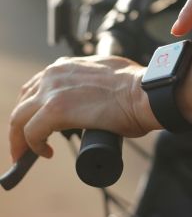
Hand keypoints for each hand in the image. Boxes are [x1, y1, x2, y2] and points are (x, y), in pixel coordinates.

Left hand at [9, 56, 159, 161]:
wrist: (144, 92)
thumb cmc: (133, 85)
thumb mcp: (106, 72)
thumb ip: (92, 79)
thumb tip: (94, 93)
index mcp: (66, 66)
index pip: (37, 86)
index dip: (33, 106)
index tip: (36, 120)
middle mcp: (55, 74)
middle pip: (24, 100)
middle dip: (22, 122)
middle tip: (28, 139)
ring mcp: (53, 91)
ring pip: (20, 117)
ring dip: (21, 138)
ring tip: (28, 152)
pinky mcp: (56, 110)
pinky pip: (31, 133)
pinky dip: (33, 146)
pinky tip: (45, 153)